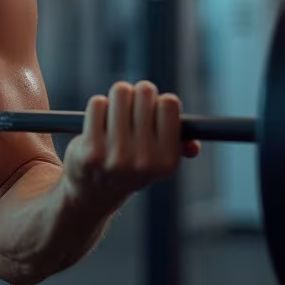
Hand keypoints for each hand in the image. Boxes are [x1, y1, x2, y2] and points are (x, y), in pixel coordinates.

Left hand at [61, 81, 201, 209]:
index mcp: (167, 161)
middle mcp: (144, 160)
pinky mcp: (91, 150)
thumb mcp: (160, 162)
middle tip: (131, 107)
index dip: (159, 101)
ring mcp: (116, 155)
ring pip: (120, 93)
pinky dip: (98, 106)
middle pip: (145, 92)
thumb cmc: (131, 166)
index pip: (169, 103)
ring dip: (118, 97)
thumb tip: (193, 146)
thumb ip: (180, 147)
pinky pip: (98, 104)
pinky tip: (98, 123)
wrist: (94, 192)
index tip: (151, 111)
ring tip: (115, 113)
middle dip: (137, 94)